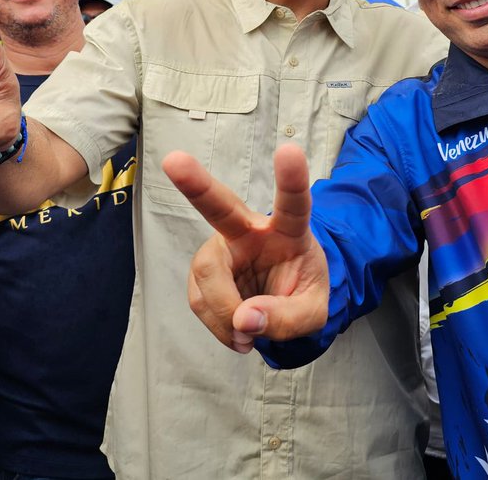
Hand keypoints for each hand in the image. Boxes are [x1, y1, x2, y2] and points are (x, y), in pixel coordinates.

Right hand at [162, 144, 329, 352]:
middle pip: (221, 206)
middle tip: (174, 161)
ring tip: (247, 338)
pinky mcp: (204, 271)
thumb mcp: (312, 313)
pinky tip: (236, 334)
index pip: (292, 204)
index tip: (289, 150)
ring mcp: (222, 249)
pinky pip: (199, 299)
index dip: (291, 179)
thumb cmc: (301, 293)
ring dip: (223, 311)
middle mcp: (249, 230)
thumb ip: (287, 318)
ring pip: (207, 273)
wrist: (283, 305)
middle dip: (196, 184)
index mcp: (288, 230)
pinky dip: (218, 325)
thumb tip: (243, 320)